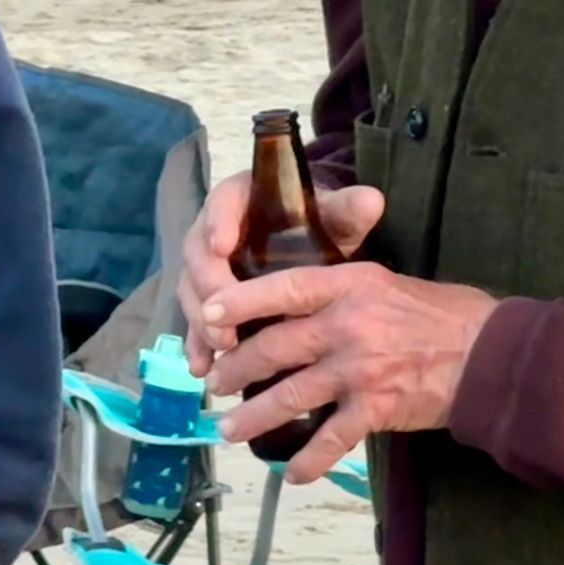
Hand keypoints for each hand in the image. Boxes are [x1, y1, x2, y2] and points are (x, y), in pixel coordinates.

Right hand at [176, 172, 384, 374]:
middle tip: (223, 313)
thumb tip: (371, 201)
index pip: (223, 200)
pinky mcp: (208, 300)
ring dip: (202, 319)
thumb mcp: (337, 217)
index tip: (222, 245)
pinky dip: (196, 344)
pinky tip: (200, 367)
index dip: (218, 222)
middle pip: (198, 253)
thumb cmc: (322, 226)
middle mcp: (214, 228)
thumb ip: (349, 209)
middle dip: (209, 286)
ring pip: (192, 290)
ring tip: (222, 346)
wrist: (316, 246)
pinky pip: (195, 320)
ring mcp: (207, 267)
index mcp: (243, 197)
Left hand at [203, 260, 497, 483]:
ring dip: (254, 417)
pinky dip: (308, 461)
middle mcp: (349, 325)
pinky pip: (330, 440)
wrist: (491, 355)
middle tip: (212, 382)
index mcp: (351, 286)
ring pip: (291, 396)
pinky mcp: (376, 409)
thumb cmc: (442, 314)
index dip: (240, 302)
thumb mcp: (386, 283)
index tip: (207, 315)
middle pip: (275, 348)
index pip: (284, 288)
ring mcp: (361, 370)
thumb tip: (294, 305)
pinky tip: (291, 474)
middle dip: (236, 369)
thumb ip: (340, 292)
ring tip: (228, 430)